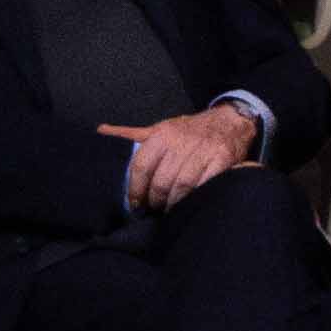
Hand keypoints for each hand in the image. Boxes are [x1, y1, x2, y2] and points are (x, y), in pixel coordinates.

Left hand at [96, 103, 258, 211]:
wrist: (230, 120)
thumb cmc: (189, 130)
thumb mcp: (160, 129)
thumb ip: (131, 133)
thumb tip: (101, 130)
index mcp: (162, 134)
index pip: (141, 167)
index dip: (135, 190)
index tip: (135, 204)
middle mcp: (181, 141)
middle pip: (160, 182)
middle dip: (155, 201)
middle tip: (154, 209)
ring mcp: (203, 150)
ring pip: (181, 187)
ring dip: (173, 203)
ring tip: (170, 208)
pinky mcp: (222, 159)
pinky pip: (204, 186)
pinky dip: (195, 197)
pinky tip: (190, 201)